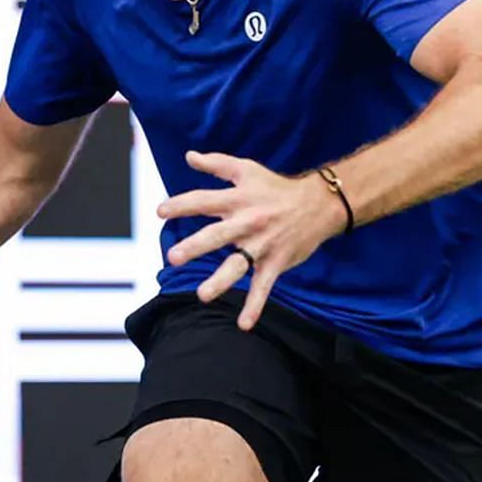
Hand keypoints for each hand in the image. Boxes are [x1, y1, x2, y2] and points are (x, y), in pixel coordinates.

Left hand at [157, 151, 347, 329]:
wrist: (320, 204)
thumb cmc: (276, 187)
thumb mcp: (247, 169)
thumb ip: (216, 163)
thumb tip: (188, 156)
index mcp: (238, 200)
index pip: (204, 201)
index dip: (182, 205)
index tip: (161, 212)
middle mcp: (248, 223)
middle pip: (218, 235)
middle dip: (196, 246)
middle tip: (174, 257)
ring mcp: (262, 245)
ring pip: (239, 265)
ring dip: (221, 281)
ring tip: (202, 295)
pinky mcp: (275, 262)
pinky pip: (263, 287)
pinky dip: (255, 306)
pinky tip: (244, 324)